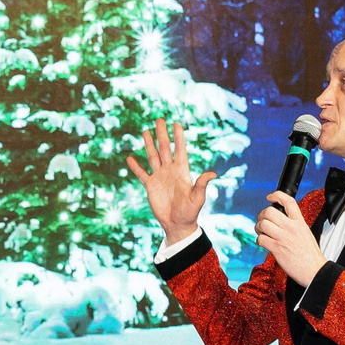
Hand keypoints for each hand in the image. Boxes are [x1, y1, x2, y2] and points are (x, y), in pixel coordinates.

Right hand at [125, 121, 215, 244]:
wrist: (177, 224)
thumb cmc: (190, 212)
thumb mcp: (198, 198)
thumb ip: (202, 184)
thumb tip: (214, 173)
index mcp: (182, 172)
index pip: (180, 150)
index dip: (178, 138)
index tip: (176, 124)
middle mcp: (170, 171)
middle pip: (165, 149)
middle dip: (162, 135)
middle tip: (159, 120)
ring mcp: (160, 177)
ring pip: (153, 157)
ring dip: (149, 145)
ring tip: (145, 131)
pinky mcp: (150, 186)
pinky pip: (142, 174)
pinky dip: (136, 167)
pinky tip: (130, 158)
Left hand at [255, 189, 325, 286]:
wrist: (315, 271)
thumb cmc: (310, 255)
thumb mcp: (306, 233)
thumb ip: (294, 225)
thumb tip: (280, 221)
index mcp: (300, 222)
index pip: (288, 201)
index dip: (277, 195)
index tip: (270, 197)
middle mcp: (291, 227)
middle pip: (269, 211)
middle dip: (261, 215)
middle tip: (262, 221)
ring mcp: (283, 238)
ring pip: (262, 224)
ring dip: (258, 228)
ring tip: (262, 232)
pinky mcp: (277, 249)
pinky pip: (261, 239)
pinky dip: (259, 240)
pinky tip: (264, 243)